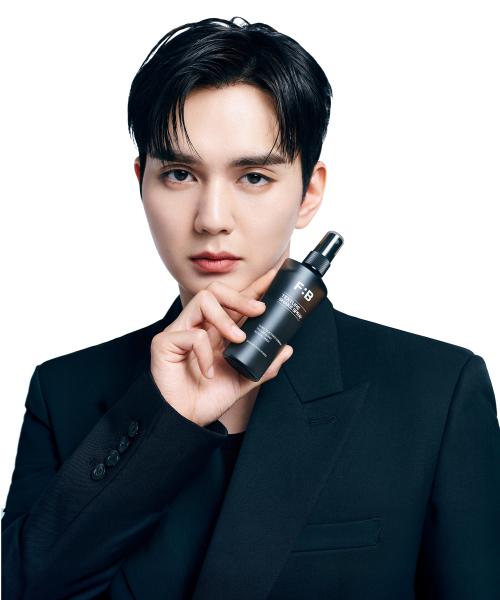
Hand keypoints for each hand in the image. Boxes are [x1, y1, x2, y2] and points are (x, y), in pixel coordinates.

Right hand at [150, 266, 293, 426]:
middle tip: (260, 310)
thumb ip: (262, 366)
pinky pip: (192, 335)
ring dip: (225, 318)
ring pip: (203, 301)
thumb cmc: (204, 398)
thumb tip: (286, 350)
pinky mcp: (164, 342)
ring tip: (237, 340)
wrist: (181, 421)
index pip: (235, 302)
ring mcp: (180, 332)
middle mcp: (198, 326)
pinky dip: (205, 353)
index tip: (274, 276)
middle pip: (217, 291)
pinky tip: (208, 372)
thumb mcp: (241, 381)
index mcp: (215, 332)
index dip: (254, 288)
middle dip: (241, 296)